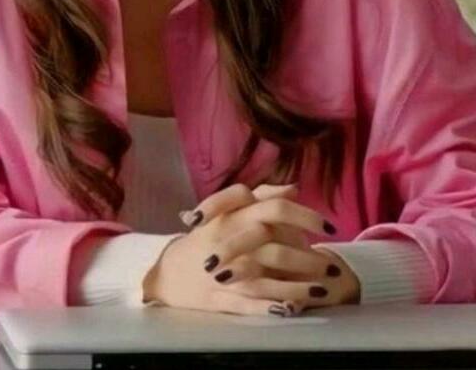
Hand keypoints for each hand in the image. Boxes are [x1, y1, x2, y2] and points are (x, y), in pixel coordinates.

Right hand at [142, 182, 337, 315]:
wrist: (166, 272)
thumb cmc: (204, 238)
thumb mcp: (230, 211)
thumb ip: (262, 197)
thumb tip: (294, 188)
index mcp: (233, 214)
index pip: (274, 207)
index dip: (304, 216)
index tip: (329, 227)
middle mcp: (227, 238)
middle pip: (271, 244)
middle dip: (305, 257)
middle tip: (331, 266)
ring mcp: (222, 269)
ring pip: (264, 277)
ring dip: (296, 285)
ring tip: (323, 290)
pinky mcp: (218, 298)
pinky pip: (248, 303)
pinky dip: (270, 305)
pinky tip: (292, 309)